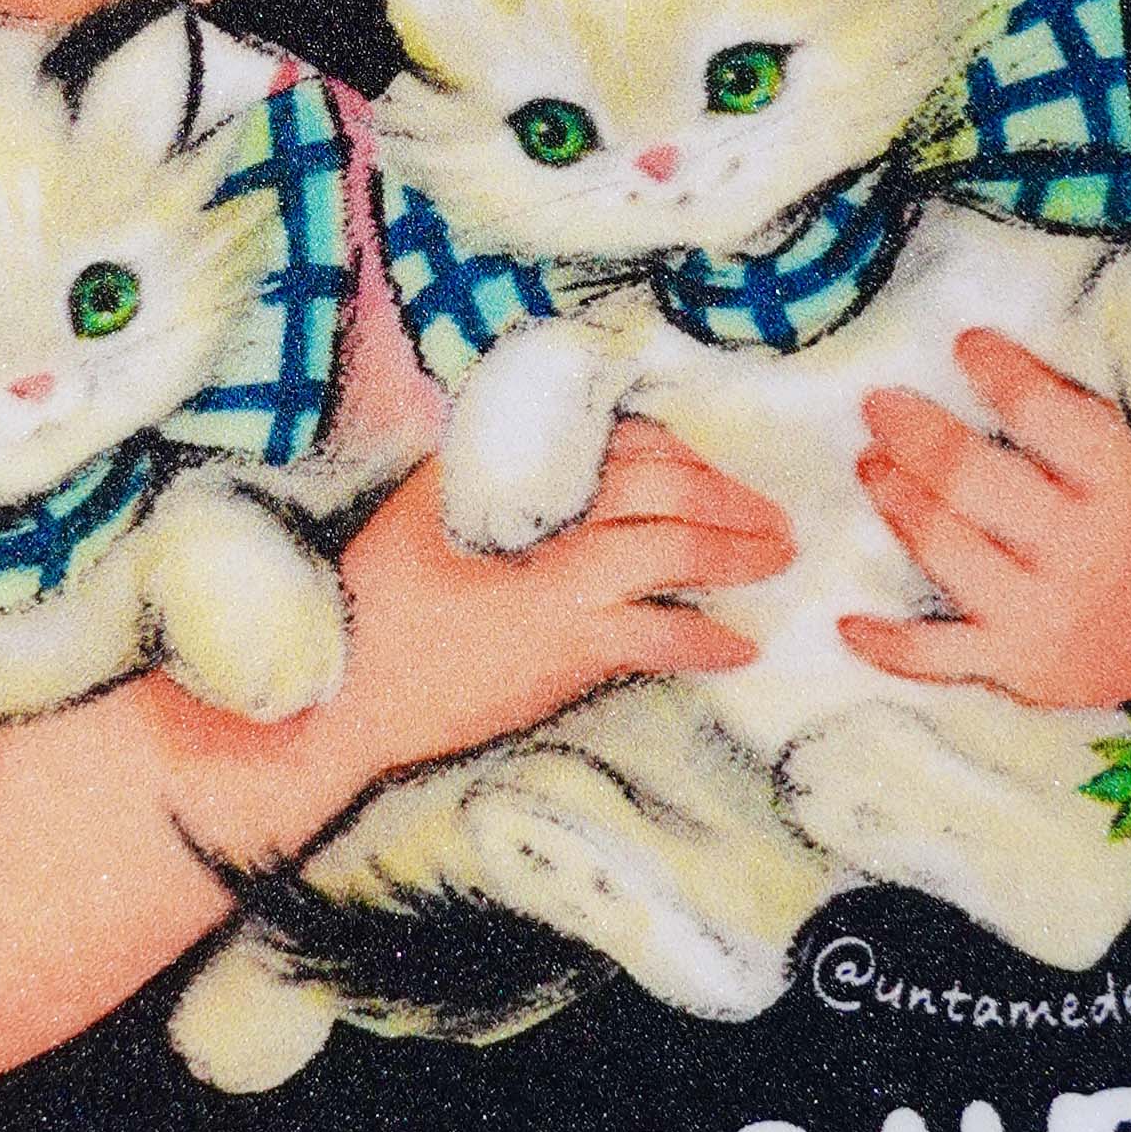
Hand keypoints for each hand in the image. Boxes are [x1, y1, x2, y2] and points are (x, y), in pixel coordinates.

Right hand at [330, 419, 796, 757]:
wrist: (356, 695)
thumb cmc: (380, 596)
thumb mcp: (424, 506)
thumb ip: (482, 468)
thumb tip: (532, 436)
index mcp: (523, 494)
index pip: (627, 451)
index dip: (680, 454)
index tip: (707, 467)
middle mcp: (554, 541)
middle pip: (667, 499)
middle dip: (730, 501)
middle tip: (771, 516)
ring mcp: (568, 604)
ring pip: (674, 561)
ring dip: (735, 557)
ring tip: (775, 560)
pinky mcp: (571, 661)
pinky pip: (659, 641)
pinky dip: (705, 640)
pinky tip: (738, 647)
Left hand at [843, 332, 1130, 706]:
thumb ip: (1072, 425)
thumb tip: (993, 364)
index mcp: (1116, 489)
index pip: (1046, 415)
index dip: (1000, 372)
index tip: (968, 346)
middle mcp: (1075, 549)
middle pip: (971, 478)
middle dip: (915, 434)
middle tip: (879, 406)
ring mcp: (1039, 612)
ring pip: (943, 549)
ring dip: (896, 502)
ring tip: (870, 467)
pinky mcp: (1017, 666)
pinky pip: (934, 657)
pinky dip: (887, 642)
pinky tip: (849, 623)